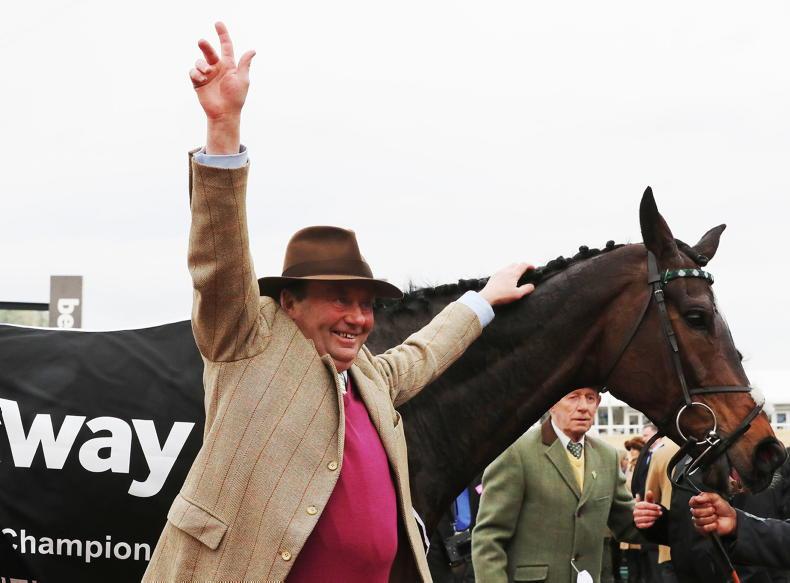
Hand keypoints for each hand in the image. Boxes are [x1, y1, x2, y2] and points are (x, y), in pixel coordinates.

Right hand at [189, 22, 254, 153]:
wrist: (224, 113)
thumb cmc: (236, 98)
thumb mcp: (242, 80)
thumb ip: (244, 64)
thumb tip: (252, 50)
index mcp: (228, 65)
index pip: (225, 47)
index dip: (222, 35)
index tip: (218, 23)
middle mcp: (216, 68)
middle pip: (209, 51)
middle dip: (204, 46)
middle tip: (201, 41)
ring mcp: (207, 75)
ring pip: (199, 61)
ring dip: (201, 65)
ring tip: (207, 73)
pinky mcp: (198, 83)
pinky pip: (193, 72)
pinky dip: (196, 74)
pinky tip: (202, 80)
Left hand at [479, 263, 534, 305]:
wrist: (487, 297)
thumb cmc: (503, 296)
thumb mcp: (517, 294)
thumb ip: (526, 289)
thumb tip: (532, 285)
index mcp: (513, 274)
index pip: (523, 265)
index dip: (529, 265)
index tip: (533, 268)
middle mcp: (506, 270)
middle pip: (516, 264)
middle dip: (522, 266)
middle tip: (525, 271)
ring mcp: (499, 272)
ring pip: (509, 266)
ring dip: (514, 268)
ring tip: (516, 274)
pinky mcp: (494, 275)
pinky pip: (503, 270)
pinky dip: (508, 271)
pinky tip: (507, 278)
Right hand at [633, 490, 662, 528]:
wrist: (645, 519)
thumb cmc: (648, 509)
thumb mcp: (649, 503)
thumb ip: (649, 498)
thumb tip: (649, 491)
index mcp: (637, 505)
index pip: (644, 505)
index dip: (652, 506)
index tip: (659, 507)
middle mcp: (635, 512)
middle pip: (645, 512)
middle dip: (653, 512)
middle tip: (660, 513)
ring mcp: (636, 519)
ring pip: (644, 518)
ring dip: (652, 518)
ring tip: (657, 517)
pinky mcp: (637, 525)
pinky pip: (643, 525)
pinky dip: (649, 524)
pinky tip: (653, 522)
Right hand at [690, 492, 736, 535]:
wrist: (731, 519)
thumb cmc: (723, 508)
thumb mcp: (716, 498)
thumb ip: (706, 496)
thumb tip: (697, 498)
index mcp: (698, 503)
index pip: (691, 502)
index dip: (699, 503)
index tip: (708, 503)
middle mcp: (696, 511)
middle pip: (695, 512)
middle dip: (707, 511)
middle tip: (714, 510)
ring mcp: (698, 521)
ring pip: (699, 520)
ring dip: (711, 518)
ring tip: (716, 517)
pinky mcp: (702, 530)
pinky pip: (703, 528)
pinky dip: (712, 526)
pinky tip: (715, 524)